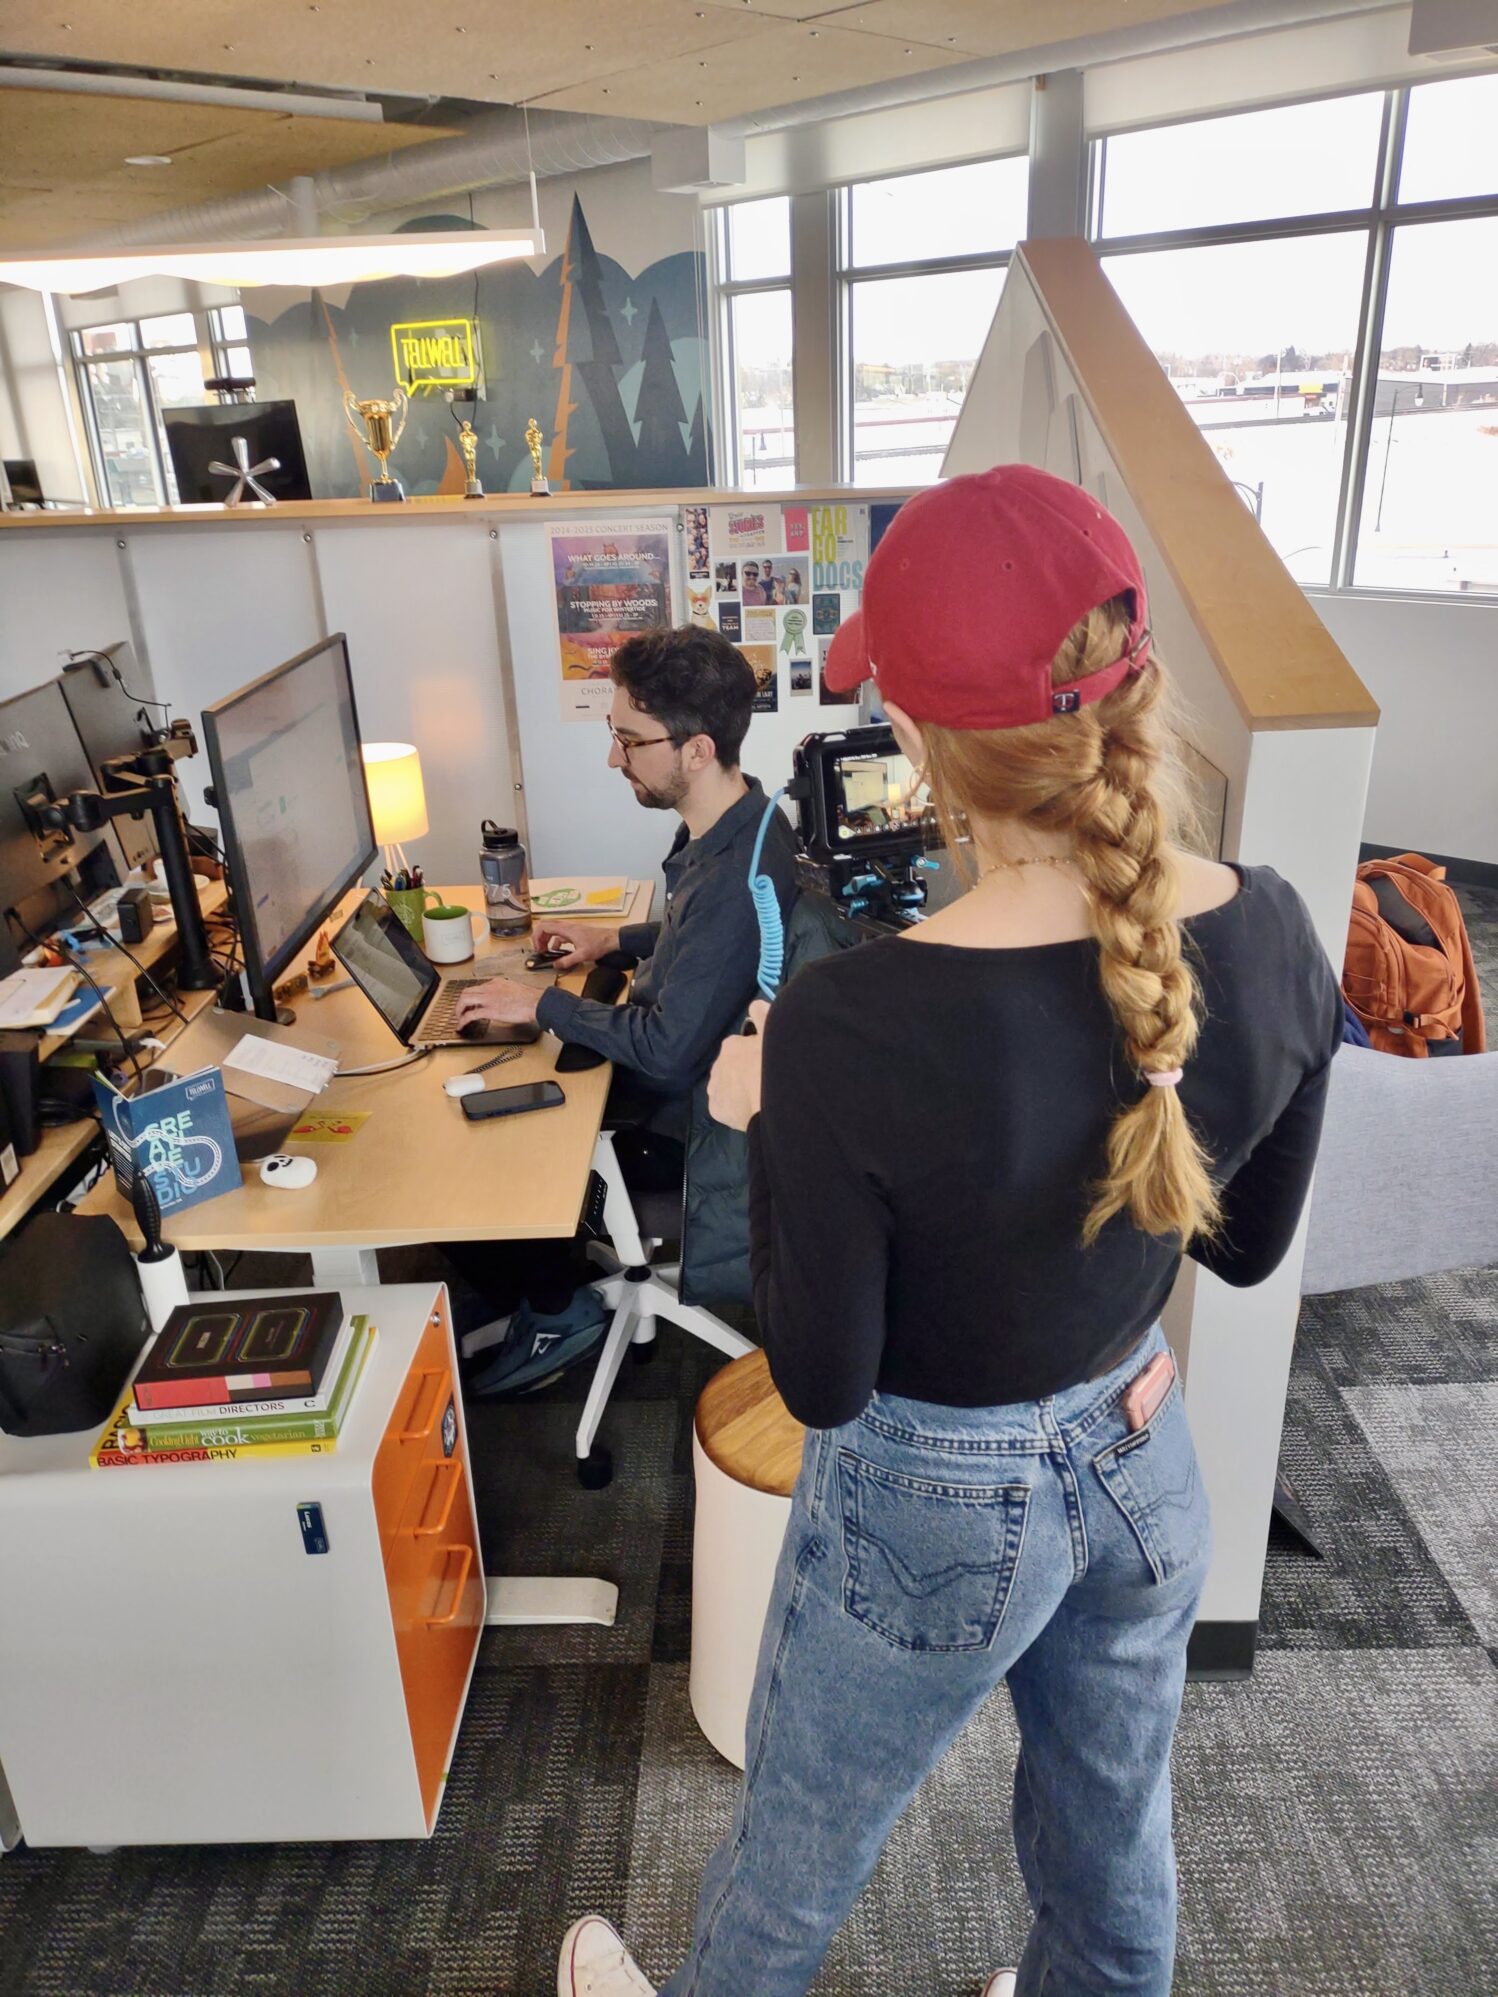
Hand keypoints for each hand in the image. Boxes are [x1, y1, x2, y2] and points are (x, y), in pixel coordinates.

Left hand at [453, 976, 540, 1028]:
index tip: (470, 1003)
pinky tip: (461, 1025)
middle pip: (466, 992)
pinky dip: (463, 1020)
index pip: (477, 987)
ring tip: (458, 1018)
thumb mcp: (515, 989)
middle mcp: (489, 988)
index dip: (471, 997)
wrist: (536, 1003)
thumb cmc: (530, 998)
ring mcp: (488, 999)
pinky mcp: (490, 1011)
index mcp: (496, 983)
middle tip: (459, 1010)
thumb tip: (503, 998)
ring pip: (464, 1000)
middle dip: (460, 1002)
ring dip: (458, 1010)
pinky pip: (470, 1015)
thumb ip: (505, 991)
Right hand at [532, 920, 618, 970]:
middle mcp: (566, 926)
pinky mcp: (573, 933)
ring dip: (546, 939)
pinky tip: (557, 951)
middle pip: (545, 926)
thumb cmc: (598, 944)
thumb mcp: (582, 955)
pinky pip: (559, 935)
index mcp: (565, 929)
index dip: (536, 937)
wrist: (610, 939)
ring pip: (552, 930)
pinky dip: (554, 941)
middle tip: (539, 950)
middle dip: (539, 937)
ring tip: (545, 951)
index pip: (543, 927)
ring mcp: (570, 929)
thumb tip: (555, 965)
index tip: (537, 948)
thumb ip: (567, 961)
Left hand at [707, 1000, 768, 1130]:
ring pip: (725, 1086)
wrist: (777, 1102)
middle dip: (743, 1071)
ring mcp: (715, 1088)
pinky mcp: (716, 1109)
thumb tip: (755, 1004)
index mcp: (731, 1045)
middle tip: (764, 1080)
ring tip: (757, 1097)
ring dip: (736, 1088)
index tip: (767, 1060)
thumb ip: (764, 1015)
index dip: (755, 1052)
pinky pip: (724, 1106)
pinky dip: (733, 1107)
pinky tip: (749, 1109)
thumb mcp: (774, 1032)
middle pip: (731, 1066)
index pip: (741, 1046)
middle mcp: (717, 1064)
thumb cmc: (777, 1064)